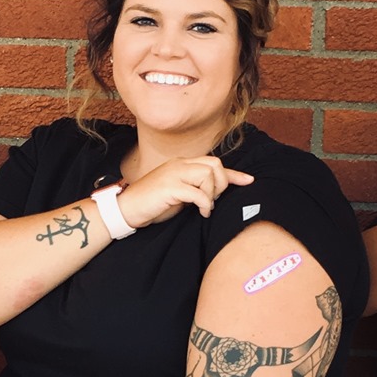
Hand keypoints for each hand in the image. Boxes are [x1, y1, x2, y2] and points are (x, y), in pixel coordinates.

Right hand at [117, 156, 253, 229]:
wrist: (127, 209)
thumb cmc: (152, 204)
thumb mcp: (178, 194)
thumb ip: (194, 189)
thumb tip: (214, 195)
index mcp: (181, 164)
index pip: (212, 163)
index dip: (233, 173)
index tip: (249, 180)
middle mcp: (179, 164)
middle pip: (215, 164)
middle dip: (221, 183)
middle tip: (213, 200)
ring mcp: (174, 174)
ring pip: (208, 175)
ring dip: (212, 194)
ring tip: (205, 207)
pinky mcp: (169, 187)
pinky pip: (198, 192)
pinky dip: (205, 204)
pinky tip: (202, 213)